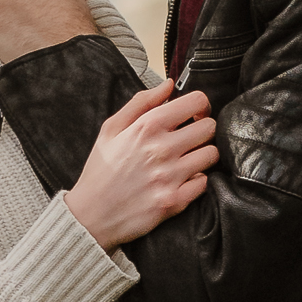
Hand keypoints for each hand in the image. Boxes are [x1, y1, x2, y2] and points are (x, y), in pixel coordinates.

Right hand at [64, 81, 218, 249]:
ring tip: (187, 159)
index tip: (194, 114)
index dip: (200, 105)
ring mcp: (170, 176)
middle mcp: (162, 149)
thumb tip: (168, 85)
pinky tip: (182, 180)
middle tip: (191, 138)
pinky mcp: (175, 201)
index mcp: (148, 126)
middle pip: (210, 128)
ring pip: (212, 155)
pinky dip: (197, 181)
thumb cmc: (101, 171)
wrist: (90, 216)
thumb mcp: (111, 128)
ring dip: (203, 155)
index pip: (196, 101)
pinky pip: (205, 183)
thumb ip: (141, 102)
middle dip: (203, 129)